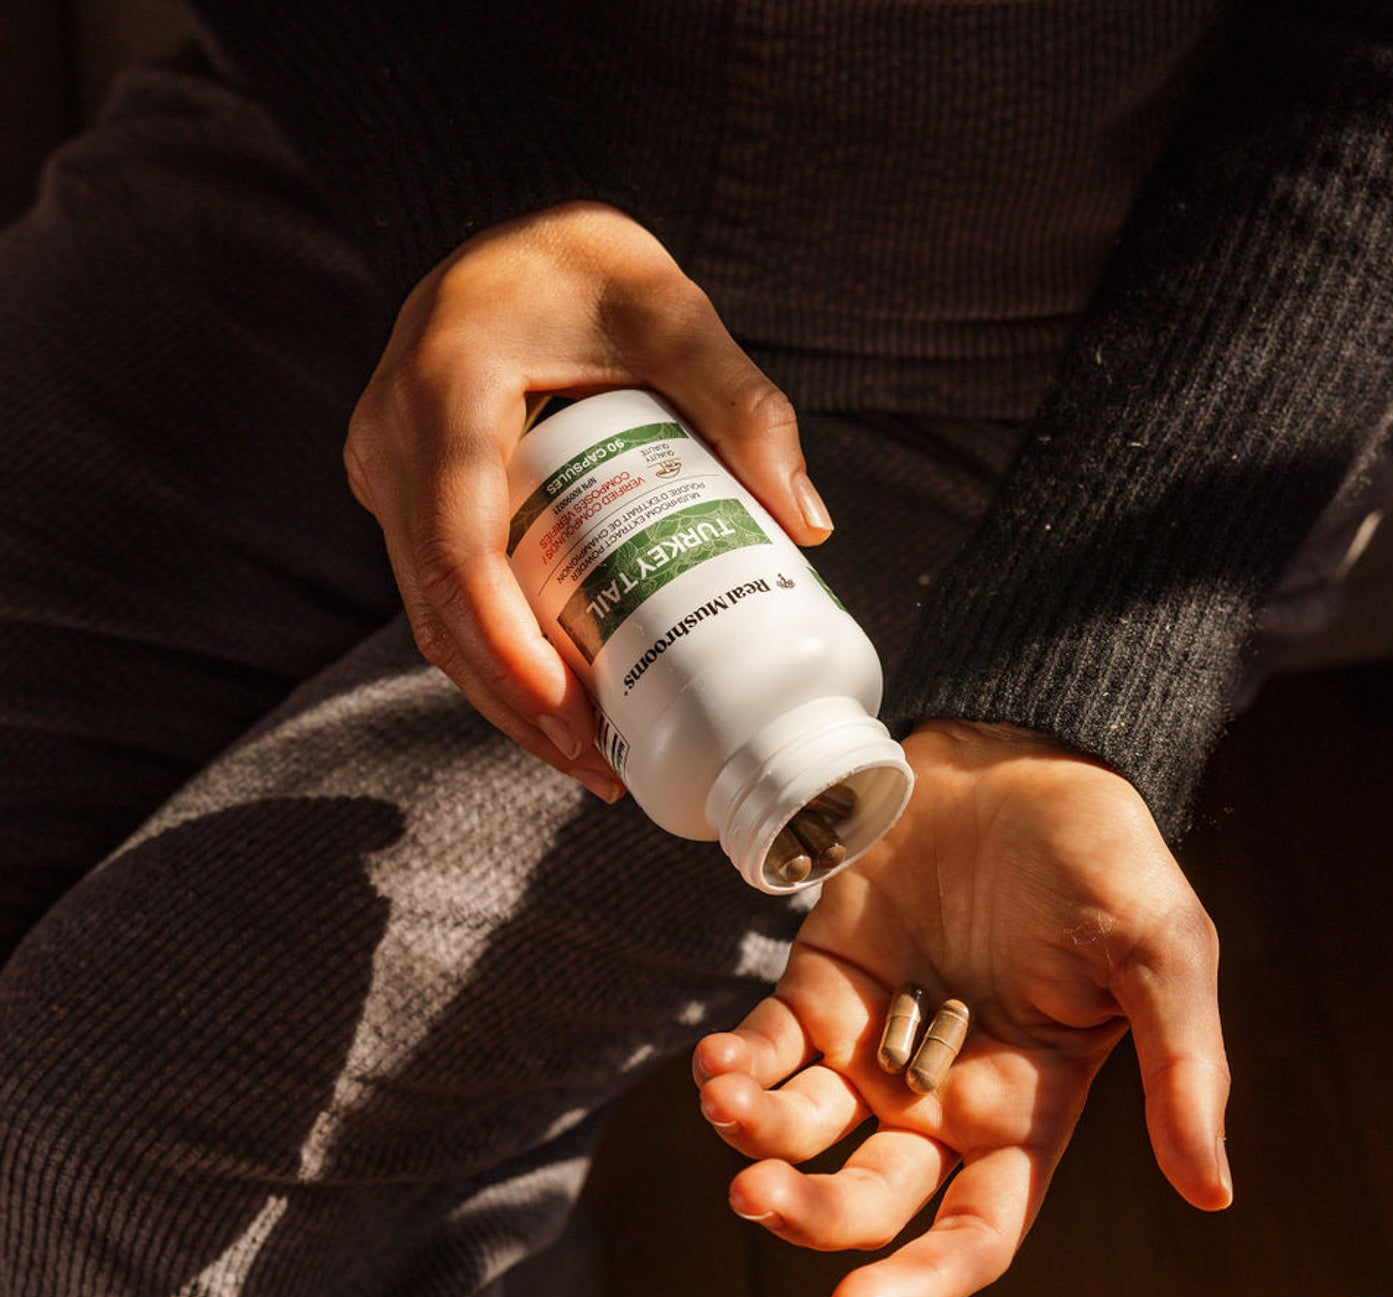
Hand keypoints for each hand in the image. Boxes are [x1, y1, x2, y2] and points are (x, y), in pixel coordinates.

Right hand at [344, 200, 830, 798]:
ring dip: (501, 693)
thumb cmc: (582, 263)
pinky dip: (492, 650)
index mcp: (444, 391)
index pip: (456, 545)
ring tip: (586, 754)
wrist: (501, 236)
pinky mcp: (403, 491)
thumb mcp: (669, 309)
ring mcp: (384, 469)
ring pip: (431, 613)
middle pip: (439, 607)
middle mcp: (392, 439)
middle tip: (597, 763)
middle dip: (514, 701)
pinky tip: (553, 694)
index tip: (569, 709)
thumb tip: (807, 521)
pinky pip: (438, 589)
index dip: (505, 644)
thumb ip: (740, 399)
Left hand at [693, 720, 1230, 1296]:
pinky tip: (718, 1062)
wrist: (1019, 754)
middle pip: (870, 1196)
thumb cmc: (1102, 854)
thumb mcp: (1162, 953)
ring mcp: (873, 1041)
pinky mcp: (821, 982)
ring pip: (804, 1129)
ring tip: (727, 1102)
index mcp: (1026, 1111)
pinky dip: (735, 1063)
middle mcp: (941, 1094)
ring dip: (755, 1135)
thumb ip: (1183, 1068)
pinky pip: (768, 1046)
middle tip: (759, 1195)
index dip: (921, 1283)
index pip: (975, 1230)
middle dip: (811, 1212)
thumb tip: (1214, 1194)